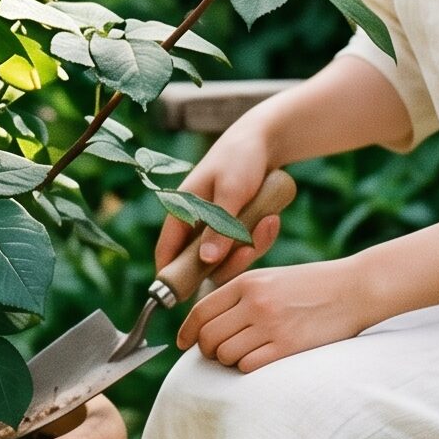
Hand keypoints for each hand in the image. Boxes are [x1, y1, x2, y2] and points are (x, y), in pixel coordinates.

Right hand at [153, 105, 286, 289]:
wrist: (266, 140)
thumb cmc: (239, 159)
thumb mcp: (231, 193)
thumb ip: (219, 227)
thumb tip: (207, 260)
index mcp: (181, 211)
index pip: (167, 253)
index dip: (172, 277)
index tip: (186, 298)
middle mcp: (196, 224)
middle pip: (203, 264)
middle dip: (228, 261)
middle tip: (247, 248)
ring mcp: (217, 227)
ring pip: (228, 258)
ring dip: (249, 246)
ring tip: (268, 222)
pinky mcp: (236, 228)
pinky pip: (246, 246)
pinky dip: (260, 238)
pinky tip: (272, 219)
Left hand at [175, 256, 366, 372]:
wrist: (353, 289)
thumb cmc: (310, 285)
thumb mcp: (270, 278)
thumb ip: (239, 295)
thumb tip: (206, 321)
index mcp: (247, 283)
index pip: (201, 312)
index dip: (187, 331)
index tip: (184, 343)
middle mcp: (254, 303)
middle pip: (209, 337)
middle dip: (207, 350)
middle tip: (217, 353)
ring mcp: (271, 325)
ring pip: (225, 354)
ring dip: (228, 360)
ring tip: (242, 354)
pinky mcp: (288, 347)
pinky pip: (248, 366)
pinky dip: (248, 367)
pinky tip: (259, 360)